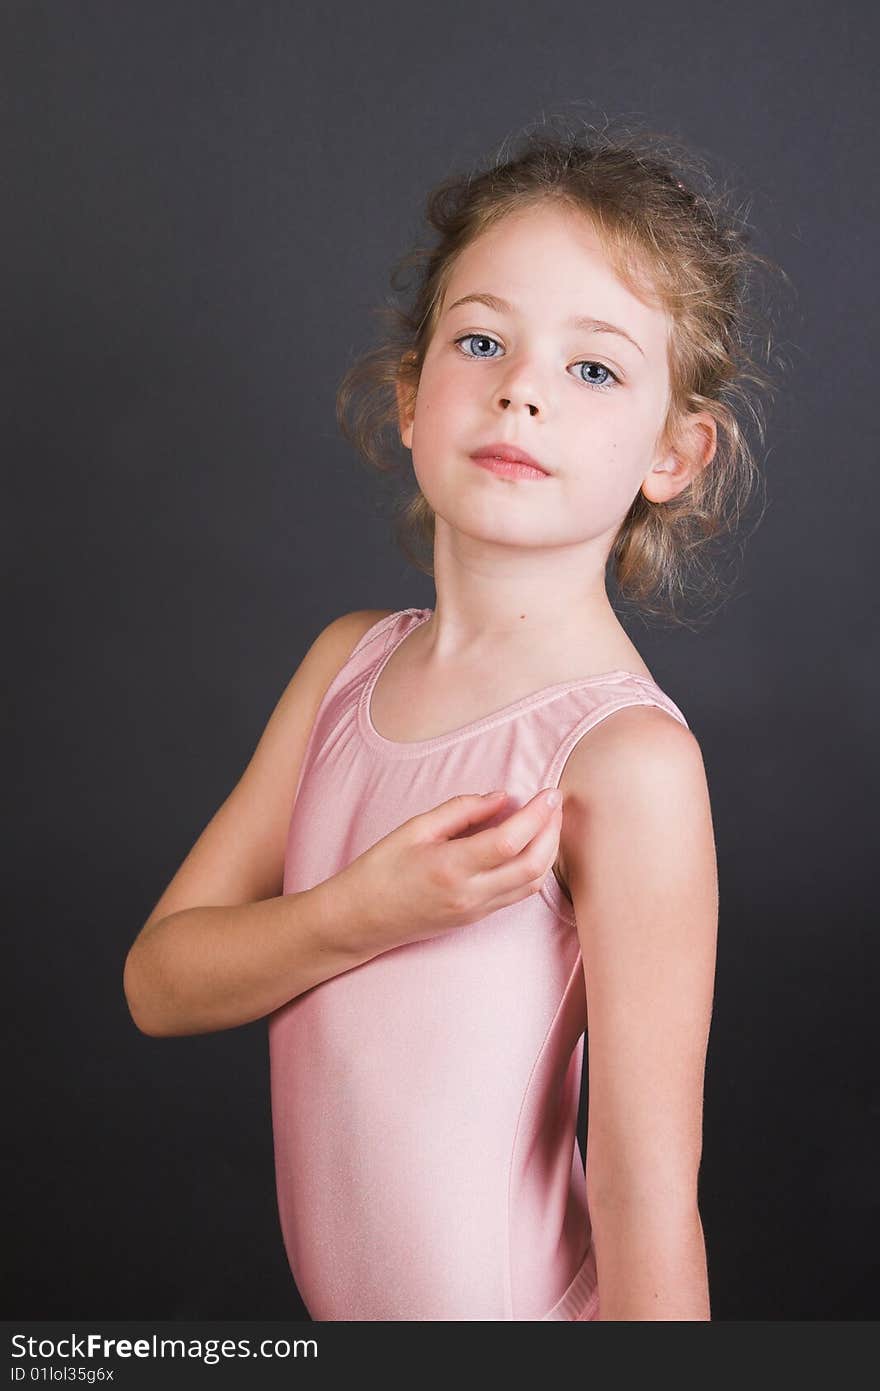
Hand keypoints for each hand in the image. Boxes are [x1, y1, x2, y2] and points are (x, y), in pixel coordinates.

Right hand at [336, 788, 563, 954]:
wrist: (360, 919)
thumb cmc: (380, 870)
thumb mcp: (414, 829)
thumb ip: (461, 810)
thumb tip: (502, 798)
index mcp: (450, 867)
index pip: (510, 841)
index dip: (536, 815)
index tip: (548, 793)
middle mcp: (469, 894)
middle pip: (532, 866)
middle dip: (552, 832)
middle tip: (555, 803)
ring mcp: (475, 911)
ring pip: (532, 884)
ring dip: (548, 851)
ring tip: (549, 822)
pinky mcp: (476, 918)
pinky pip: (518, 894)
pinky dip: (533, 868)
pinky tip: (531, 846)